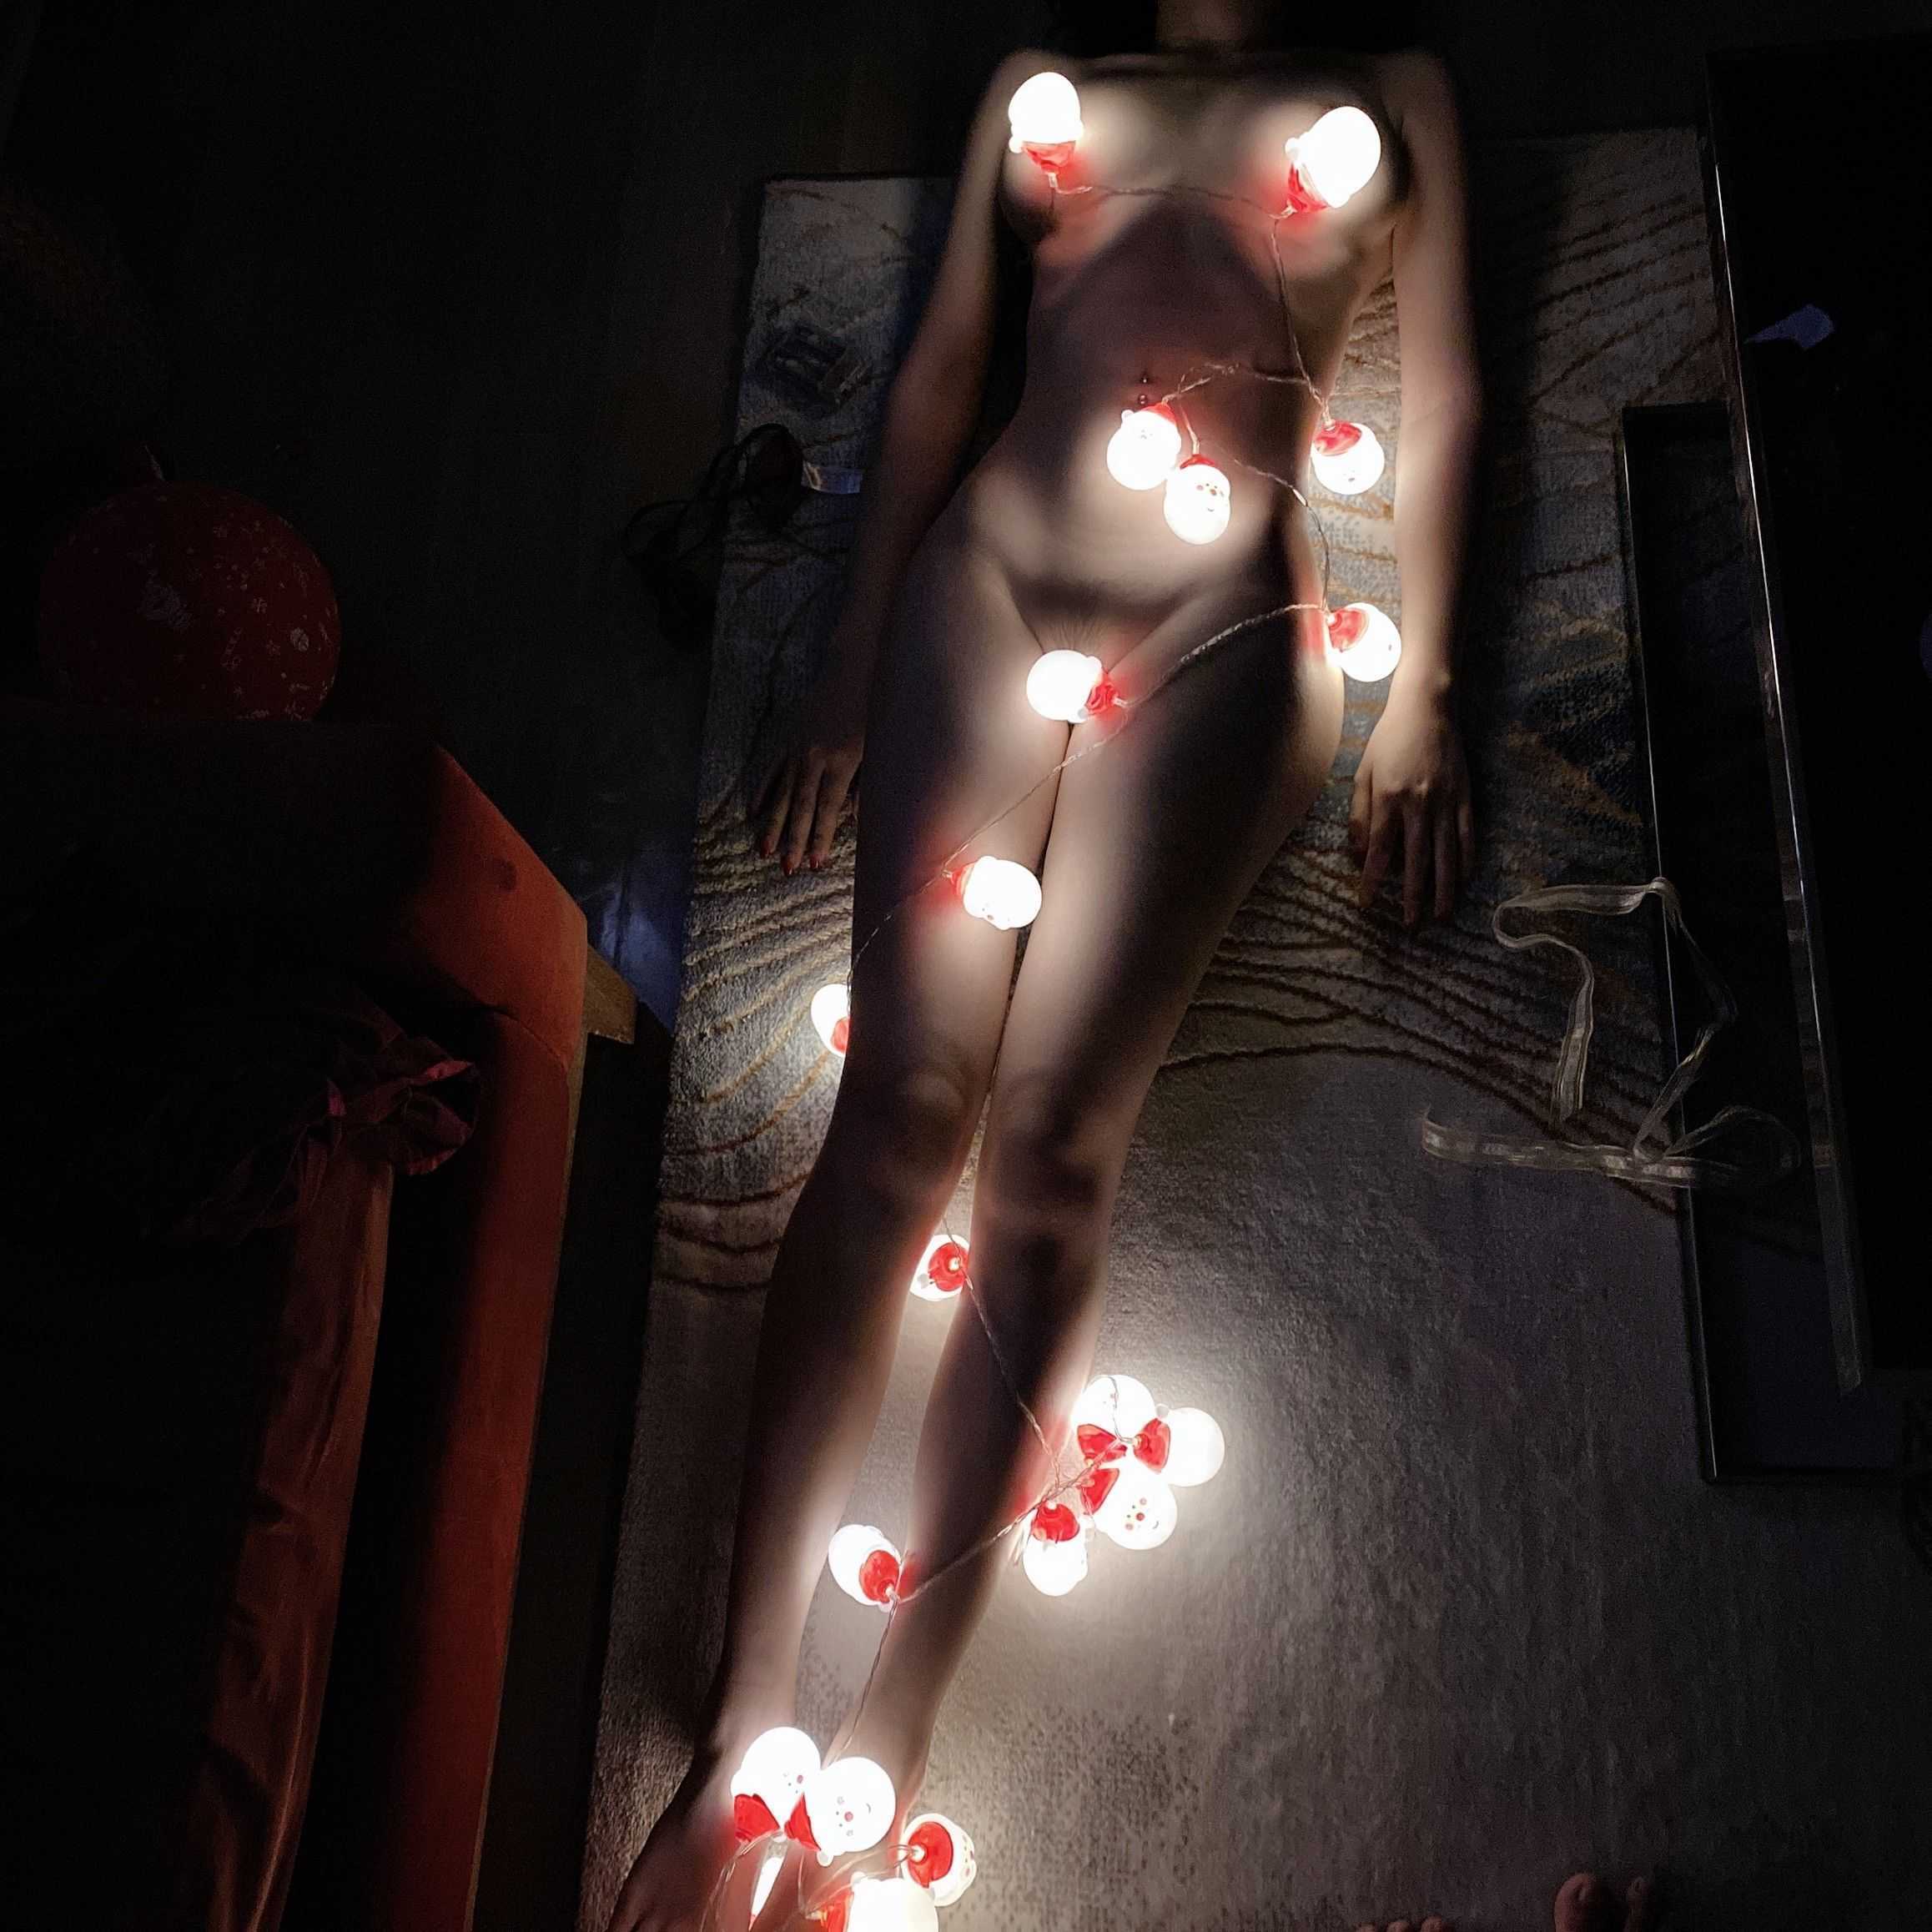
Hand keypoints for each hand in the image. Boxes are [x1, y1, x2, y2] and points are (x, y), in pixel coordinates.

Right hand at [749, 651, 869, 872]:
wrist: (856, 663)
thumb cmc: (876, 706)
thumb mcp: (879, 746)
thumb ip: (866, 783)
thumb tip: (854, 817)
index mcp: (841, 761)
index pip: (828, 808)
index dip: (821, 837)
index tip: (815, 863)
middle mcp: (814, 756)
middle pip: (802, 806)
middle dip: (794, 839)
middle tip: (786, 868)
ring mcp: (798, 747)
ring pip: (784, 792)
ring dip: (774, 823)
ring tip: (763, 850)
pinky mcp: (791, 737)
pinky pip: (774, 769)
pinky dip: (764, 791)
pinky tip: (754, 811)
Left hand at [1348, 686, 1474, 925]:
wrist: (1428, 708)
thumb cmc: (1389, 740)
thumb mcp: (1364, 772)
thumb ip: (1361, 814)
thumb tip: (1359, 854)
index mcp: (1390, 799)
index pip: (1379, 851)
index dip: (1373, 881)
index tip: (1367, 904)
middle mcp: (1420, 804)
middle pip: (1417, 861)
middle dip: (1413, 897)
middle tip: (1411, 926)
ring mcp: (1446, 802)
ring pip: (1446, 855)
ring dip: (1444, 889)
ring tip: (1441, 916)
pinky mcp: (1465, 796)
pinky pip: (1467, 836)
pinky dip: (1466, 861)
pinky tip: (1463, 882)